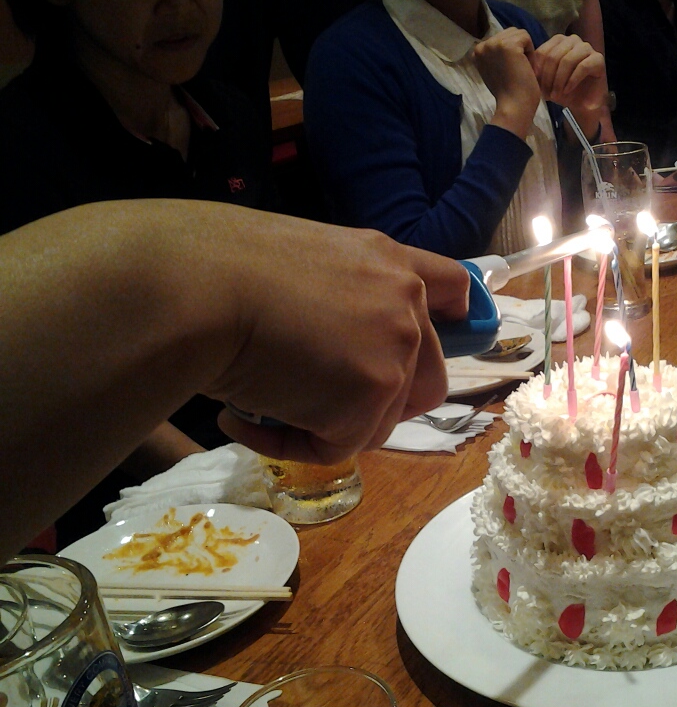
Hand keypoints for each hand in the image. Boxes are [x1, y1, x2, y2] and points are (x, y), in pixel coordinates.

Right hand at [202, 212, 469, 464]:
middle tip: (318, 401)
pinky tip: (249, 420)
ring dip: (330, 424)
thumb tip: (333, 345)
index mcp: (388, 262)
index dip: (452, 320)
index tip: (443, 337)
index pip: (452, 288)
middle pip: (428, 380)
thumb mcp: (301, 265)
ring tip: (263, 406)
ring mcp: (398, 350)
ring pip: (381, 420)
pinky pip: (342, 444)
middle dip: (379, 404)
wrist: (194, 290)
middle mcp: (406, 304)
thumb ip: (340, 297)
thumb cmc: (219, 269)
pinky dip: (296, 443)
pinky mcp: (373, 395)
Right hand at [474, 27, 541, 138]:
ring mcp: (493, 44)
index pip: (501, 39)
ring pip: (519, 34)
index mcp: (477, 52)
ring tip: (521, 69)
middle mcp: (482, 45)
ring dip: (525, 50)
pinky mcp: (507, 45)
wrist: (513, 107)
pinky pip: (526, 38)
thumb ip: (496, 55)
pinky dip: (531, 52)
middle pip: (510, 33)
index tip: (509, 72)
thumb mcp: (495, 70)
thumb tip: (509, 42)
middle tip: (517, 71)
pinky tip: (525, 68)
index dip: (511, 53)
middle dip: (519, 49)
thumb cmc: (508, 93)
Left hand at [531, 34, 605, 138]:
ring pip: (568, 60)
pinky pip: (583, 66)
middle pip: (555, 55)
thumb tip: (522, 62)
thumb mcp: (542, 79)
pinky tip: (567, 91)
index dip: (538, 70)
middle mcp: (573, 40)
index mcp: (558, 41)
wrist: (579, 104)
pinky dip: (572, 81)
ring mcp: (586, 48)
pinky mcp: (598, 59)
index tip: (535, 86)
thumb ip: (535, 68)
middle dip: (548, 77)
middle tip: (546, 94)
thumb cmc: (559, 89)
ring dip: (559, 80)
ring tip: (555, 95)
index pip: (543, 51)